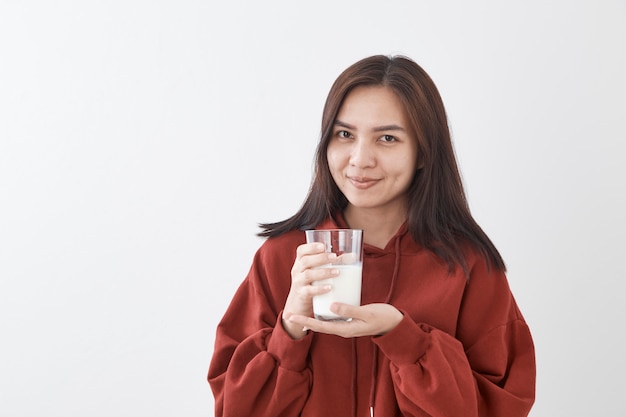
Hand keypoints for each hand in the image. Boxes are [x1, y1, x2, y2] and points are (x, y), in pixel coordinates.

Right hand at [282, 242, 338, 338]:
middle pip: (306, 261)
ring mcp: (298, 283)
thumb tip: (353, 256)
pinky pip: (309, 291)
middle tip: (334, 257)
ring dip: (323, 272)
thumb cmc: (311, 283)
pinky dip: (319, 288)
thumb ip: (332, 263)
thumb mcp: (317, 272)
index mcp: (300, 262)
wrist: (298, 305)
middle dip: (321, 258)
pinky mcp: (302, 295)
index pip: (301, 251)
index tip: (323, 246)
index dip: (311, 247)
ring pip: (308, 275)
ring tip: (337, 272)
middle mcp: (297, 271)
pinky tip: (329, 288)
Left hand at [286, 303, 402, 337]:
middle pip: (319, 324)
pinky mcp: (349, 318)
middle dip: (304, 319)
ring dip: (313, 315)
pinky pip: (333, 315)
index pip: (321, 326)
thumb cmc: (383, 317)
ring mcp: (346, 323)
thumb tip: (331, 306)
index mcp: (345, 329)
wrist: (394, 322)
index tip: (292, 316)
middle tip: (289, 314)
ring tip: (301, 307)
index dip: (305, 321)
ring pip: (325, 320)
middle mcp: (343, 328)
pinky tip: (320, 302)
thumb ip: (350, 309)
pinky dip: (324, 309)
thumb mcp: (367, 313)